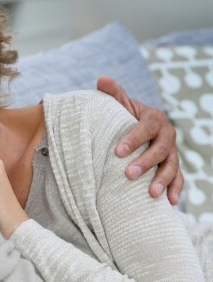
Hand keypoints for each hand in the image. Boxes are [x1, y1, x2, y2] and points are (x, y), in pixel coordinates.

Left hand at [97, 76, 182, 204]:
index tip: (118, 152)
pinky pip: (178, 179)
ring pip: (172, 166)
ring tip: (151, 194)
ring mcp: (172, 152)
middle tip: (128, 174)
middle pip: (161, 149)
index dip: (134, 139)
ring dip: (163, 180)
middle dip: (146, 162)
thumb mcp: (119, 104)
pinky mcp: (173, 167)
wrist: (135, 128)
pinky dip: (175, 190)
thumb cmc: (123, 116)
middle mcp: (167, 135)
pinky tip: (168, 202)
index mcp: (153, 118)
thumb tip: (102, 80)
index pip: (146, 128)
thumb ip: (113, 94)